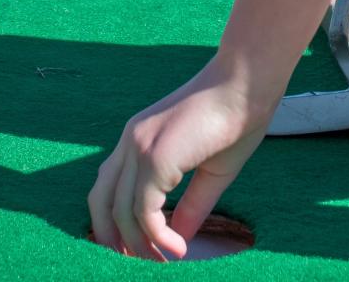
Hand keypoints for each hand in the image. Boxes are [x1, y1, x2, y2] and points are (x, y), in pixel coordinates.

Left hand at [88, 60, 269, 259]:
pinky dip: (157, 236)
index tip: (137, 251)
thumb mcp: (210, 173)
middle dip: (114, 240)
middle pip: (101, 202)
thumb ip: (189, 206)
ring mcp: (139, 146)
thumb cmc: (235, 121)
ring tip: (166, 261)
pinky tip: (178, 249)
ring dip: (140, 245)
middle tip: (139, 263)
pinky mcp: (155, 157)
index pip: (108, 188)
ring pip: (120, 211)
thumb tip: (176, 243)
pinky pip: (144, 210)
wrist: (247, 84)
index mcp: (138, 138)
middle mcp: (130, 140)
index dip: (114, 224)